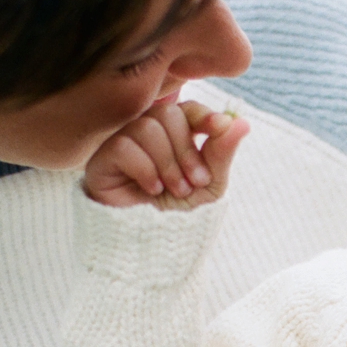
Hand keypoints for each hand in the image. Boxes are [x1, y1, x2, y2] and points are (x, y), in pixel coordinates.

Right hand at [82, 99, 247, 209]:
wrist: (146, 238)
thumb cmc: (177, 208)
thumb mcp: (208, 185)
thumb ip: (222, 153)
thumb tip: (243, 122)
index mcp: (174, 131)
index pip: (188, 108)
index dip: (204, 115)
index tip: (221, 126)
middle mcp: (148, 128)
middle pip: (168, 115)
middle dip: (187, 150)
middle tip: (196, 182)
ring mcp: (123, 138)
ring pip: (147, 128)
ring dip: (168, 164)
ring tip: (174, 190)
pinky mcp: (103, 155)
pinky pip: (125, 146)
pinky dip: (145, 170)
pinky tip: (151, 189)